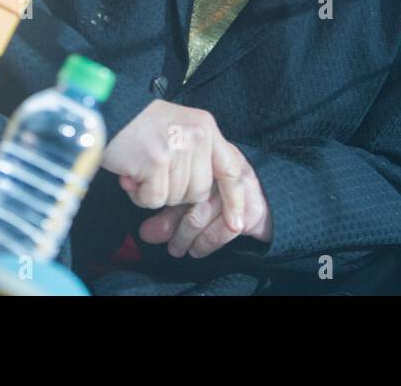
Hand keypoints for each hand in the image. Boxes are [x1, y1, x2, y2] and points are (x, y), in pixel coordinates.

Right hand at [102, 100, 250, 231]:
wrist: (106, 110)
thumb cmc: (139, 125)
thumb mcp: (179, 127)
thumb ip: (198, 153)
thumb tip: (207, 194)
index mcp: (206, 127)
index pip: (230, 168)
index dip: (234, 199)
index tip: (236, 223)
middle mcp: (198, 136)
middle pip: (199, 192)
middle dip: (176, 192)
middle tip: (155, 173)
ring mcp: (178, 148)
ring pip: (176, 197)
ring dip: (154, 192)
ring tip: (140, 169)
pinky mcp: (157, 161)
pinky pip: (154, 200)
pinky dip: (139, 195)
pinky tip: (131, 175)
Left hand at [137, 162, 272, 258]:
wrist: (256, 202)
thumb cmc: (213, 195)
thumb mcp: (187, 197)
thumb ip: (167, 211)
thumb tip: (144, 233)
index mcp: (204, 150)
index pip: (177, 165)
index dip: (160, 187)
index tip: (147, 203)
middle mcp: (223, 163)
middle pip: (188, 191)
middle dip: (170, 220)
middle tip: (154, 237)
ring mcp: (240, 182)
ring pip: (204, 210)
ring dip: (185, 234)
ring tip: (176, 248)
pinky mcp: (253, 206)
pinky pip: (225, 227)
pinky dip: (206, 242)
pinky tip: (196, 249)